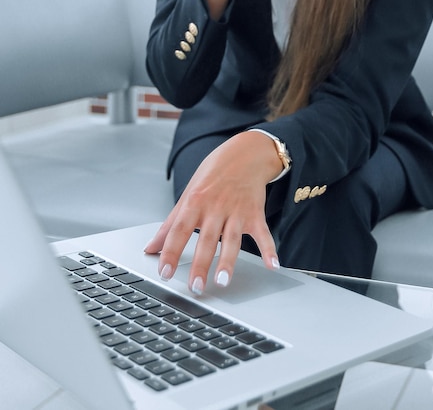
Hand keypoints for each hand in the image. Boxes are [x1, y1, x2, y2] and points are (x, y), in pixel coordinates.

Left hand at [144, 132, 281, 294]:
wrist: (244, 153)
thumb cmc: (213, 174)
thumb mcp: (188, 194)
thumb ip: (170, 224)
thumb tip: (150, 247)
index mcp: (194, 202)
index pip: (179, 230)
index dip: (170, 251)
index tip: (164, 272)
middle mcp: (215, 207)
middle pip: (206, 239)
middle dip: (200, 265)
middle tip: (195, 287)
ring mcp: (237, 210)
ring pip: (232, 240)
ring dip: (228, 261)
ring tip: (223, 282)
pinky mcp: (255, 213)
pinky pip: (262, 233)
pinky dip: (269, 249)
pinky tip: (272, 265)